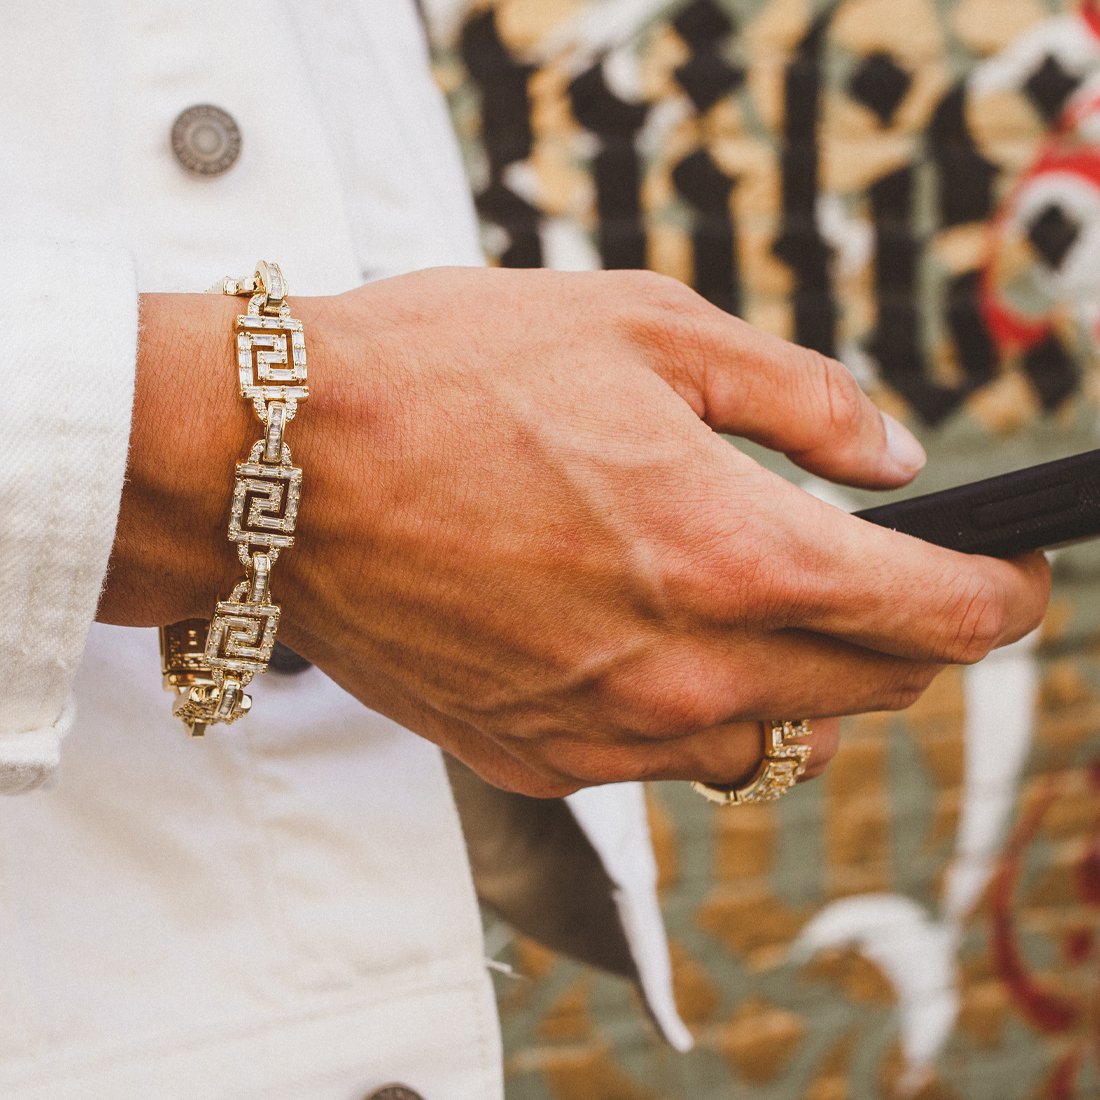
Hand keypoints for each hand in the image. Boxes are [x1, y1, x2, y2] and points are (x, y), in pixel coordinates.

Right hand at [103, 269, 1049, 795]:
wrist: (282, 464)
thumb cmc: (447, 377)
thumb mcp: (648, 328)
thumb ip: (800, 401)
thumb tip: (891, 459)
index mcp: (734, 555)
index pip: (940, 618)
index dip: (1000, 594)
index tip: (1006, 575)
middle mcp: (682, 671)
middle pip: (872, 690)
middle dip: (898, 630)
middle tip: (860, 567)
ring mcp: (605, 733)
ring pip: (770, 740)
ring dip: (788, 677)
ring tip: (733, 601)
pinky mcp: (535, 760)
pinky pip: (660, 759)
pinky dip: (683, 705)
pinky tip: (630, 635)